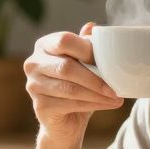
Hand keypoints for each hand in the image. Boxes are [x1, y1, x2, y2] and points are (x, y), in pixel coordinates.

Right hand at [24, 23, 123, 142]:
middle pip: (67, 67)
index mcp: (44, 45)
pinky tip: (108, 104)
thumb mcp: (82, 64)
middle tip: (116, 86)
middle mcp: (33, 63)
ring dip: (97, 93)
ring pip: (71, 88)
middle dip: (95, 78)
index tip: (109, 60)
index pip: (64, 40)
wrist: (63, 122)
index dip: (87, 50)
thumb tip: (93, 26)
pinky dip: (94, 104)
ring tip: (116, 96)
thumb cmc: (75, 86)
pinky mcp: (40, 106)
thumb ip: (85, 46)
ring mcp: (33, 86)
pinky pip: (71, 104)